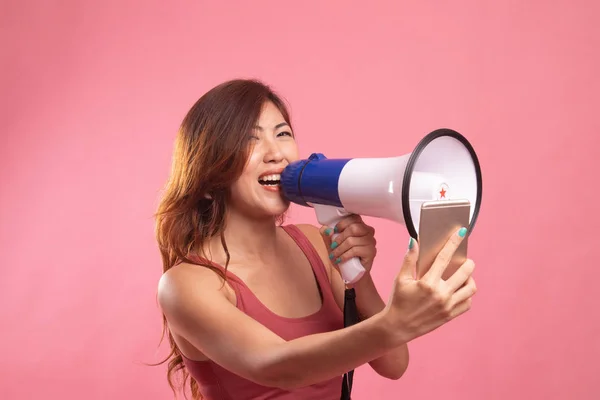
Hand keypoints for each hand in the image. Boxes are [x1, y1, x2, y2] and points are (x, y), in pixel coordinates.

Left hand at [319, 214, 376, 272]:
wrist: (351, 273)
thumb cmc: (343, 255)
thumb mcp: (332, 244)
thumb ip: (327, 234)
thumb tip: (325, 229)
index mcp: (361, 225)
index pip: (354, 217)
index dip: (342, 223)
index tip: (334, 231)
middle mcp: (368, 232)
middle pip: (353, 228)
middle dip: (339, 238)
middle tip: (333, 245)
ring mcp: (371, 242)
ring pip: (352, 241)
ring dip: (339, 249)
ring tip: (334, 255)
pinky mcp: (371, 252)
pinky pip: (355, 250)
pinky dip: (344, 255)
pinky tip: (340, 259)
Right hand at [383, 228, 476, 343]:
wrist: (398, 327)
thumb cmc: (398, 301)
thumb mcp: (400, 279)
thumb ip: (409, 259)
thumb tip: (414, 241)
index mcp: (428, 283)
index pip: (444, 257)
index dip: (454, 243)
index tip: (462, 233)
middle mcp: (441, 294)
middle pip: (465, 272)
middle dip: (468, 263)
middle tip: (465, 261)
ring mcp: (448, 306)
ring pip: (471, 288)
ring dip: (470, 279)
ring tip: (463, 277)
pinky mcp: (450, 316)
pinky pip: (468, 303)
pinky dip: (467, 295)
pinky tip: (459, 291)